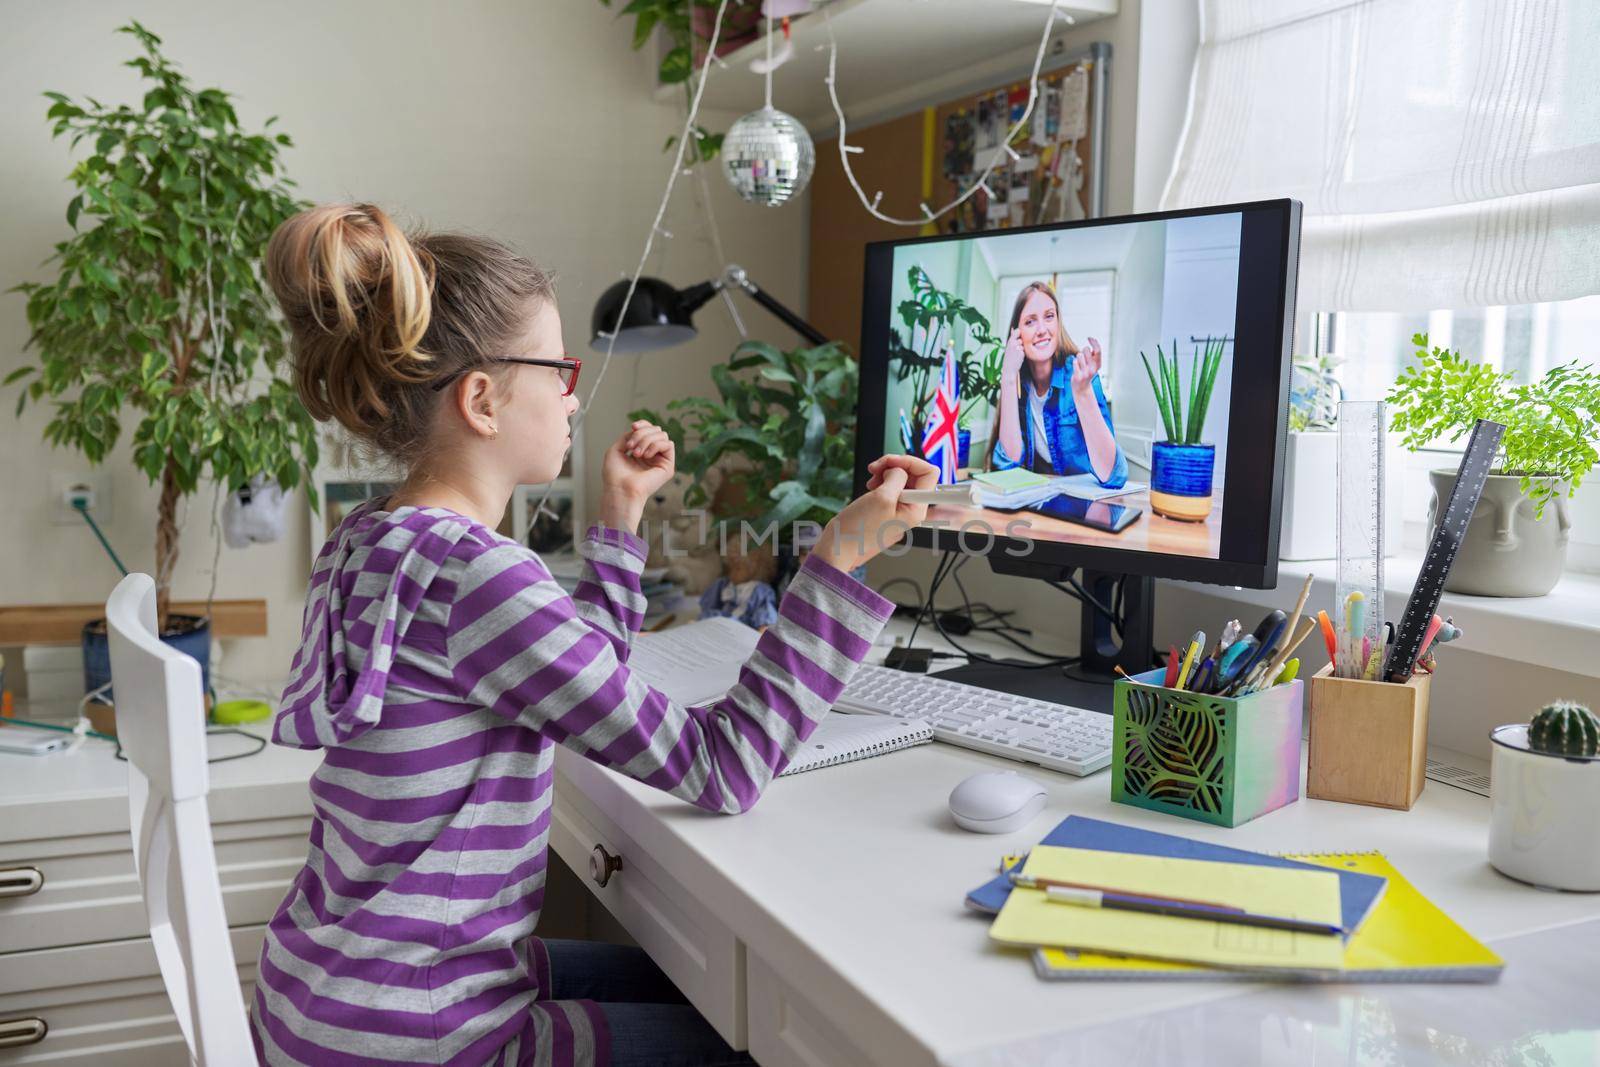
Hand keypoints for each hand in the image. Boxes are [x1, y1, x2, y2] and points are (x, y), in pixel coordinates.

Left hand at [599, 420, 674, 530]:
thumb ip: (628, 436)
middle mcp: (652, 455)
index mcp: (641, 451)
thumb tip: (638, 430)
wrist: (619, 489)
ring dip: (646, 440)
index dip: (643, 424)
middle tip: (631, 447)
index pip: (649, 430)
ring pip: (662, 435)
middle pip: (656, 430)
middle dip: (642, 434)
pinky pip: (668, 444)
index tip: (633, 427)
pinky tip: (645, 456)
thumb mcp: (617, 449)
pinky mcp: (668, 467)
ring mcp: (660, 460)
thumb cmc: (615, 475)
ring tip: (636, 454)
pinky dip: (655, 446)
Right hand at [812, 455, 938, 572]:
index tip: (892, 462)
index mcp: (916, 509)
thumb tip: (900, 470)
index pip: (929, 474)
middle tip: (877, 468)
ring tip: (872, 477)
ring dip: (887, 472)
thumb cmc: (859, 529)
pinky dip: (882, 480)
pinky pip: (891, 488)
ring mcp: (900, 509)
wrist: (840, 544)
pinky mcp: (888, 508)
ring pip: (902, 479)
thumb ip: (897, 478)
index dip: (910, 462)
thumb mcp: (882, 497)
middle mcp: (911, 510)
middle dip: (896, 466)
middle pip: (916, 475)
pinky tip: (871, 485)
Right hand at [1002, 328, 1025, 381]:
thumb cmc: (1009, 357)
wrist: (1009, 368)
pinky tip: (1018, 358)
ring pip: (1023, 345)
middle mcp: (1013, 343)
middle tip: (1016, 350)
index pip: (1018, 331)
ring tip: (1016, 354)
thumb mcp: (1008, 346)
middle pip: (1022, 339)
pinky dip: (1022, 354)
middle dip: (1021, 344)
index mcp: (1009, 341)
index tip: (1018, 339)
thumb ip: (1012, 338)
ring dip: (1021, 349)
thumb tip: (1013, 328)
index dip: (1019, 334)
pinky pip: (1024, 351)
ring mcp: (1017, 348)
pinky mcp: (1021, 352)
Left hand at [1072, 336, 1102, 396]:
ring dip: (1078, 357)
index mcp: (1098, 364)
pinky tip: (1076, 368)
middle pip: (1086, 350)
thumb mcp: (1093, 364)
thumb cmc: (1087, 373)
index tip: (1089, 338)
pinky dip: (1074, 363)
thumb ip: (1093, 355)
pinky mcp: (1078, 375)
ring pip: (1079, 355)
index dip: (1094, 342)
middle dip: (1083, 350)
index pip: (1098, 350)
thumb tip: (1092, 341)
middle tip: (1083, 357)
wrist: (1082, 388)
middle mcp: (1093, 368)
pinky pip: (1074, 362)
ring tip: (1080, 364)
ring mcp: (1086, 372)